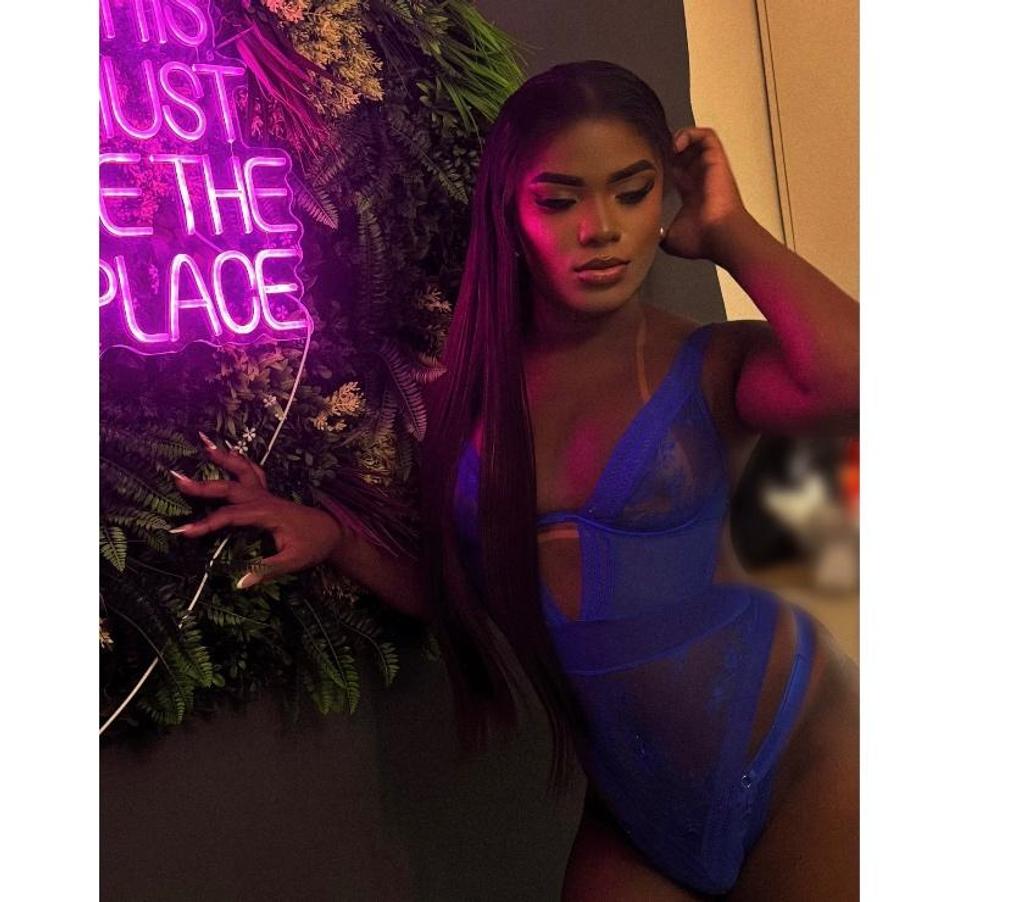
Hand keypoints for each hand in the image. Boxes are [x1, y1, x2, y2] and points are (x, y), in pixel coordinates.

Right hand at [169, 434, 343, 588]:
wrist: (333, 533)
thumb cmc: (313, 547)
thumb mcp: (293, 563)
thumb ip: (266, 570)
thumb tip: (240, 583)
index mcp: (267, 514)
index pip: (230, 517)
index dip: (206, 524)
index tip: (183, 531)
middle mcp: (265, 500)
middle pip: (230, 489)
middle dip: (203, 486)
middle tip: (177, 479)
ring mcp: (267, 495)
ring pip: (243, 472)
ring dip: (224, 458)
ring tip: (204, 443)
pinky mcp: (268, 496)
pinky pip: (252, 473)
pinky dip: (239, 462)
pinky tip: (229, 453)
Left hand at [659, 126, 751, 261]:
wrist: (721, 235)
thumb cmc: (704, 239)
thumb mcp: (672, 239)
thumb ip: (661, 236)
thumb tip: (651, 239)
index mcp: (692, 193)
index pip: (677, 171)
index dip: (663, 165)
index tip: (647, 166)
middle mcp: (701, 178)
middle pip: (685, 154)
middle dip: (668, 149)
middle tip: (652, 152)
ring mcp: (709, 168)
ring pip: (696, 141)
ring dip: (680, 138)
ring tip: (666, 148)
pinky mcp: (716, 160)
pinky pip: (707, 136)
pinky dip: (691, 134)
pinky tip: (676, 145)